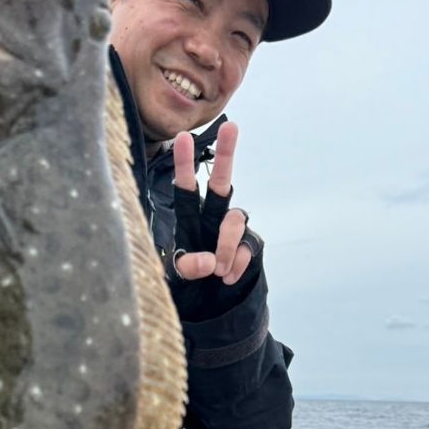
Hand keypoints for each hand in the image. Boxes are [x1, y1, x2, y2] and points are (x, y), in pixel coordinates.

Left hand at [171, 122, 258, 285]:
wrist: (213, 302)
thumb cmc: (191, 283)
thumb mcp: (178, 277)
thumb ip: (187, 268)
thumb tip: (210, 262)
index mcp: (190, 219)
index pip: (186, 189)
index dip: (184, 165)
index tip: (182, 137)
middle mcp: (213, 218)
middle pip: (221, 183)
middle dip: (226, 155)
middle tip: (230, 126)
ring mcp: (234, 229)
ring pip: (234, 221)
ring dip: (225, 247)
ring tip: (218, 272)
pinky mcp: (250, 244)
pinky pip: (246, 248)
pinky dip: (236, 266)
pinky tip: (228, 278)